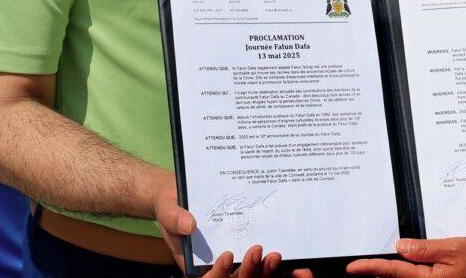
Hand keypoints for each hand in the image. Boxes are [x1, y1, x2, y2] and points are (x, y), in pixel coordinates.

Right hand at [152, 181, 294, 277]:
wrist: (182, 196)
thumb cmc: (172, 204)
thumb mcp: (167, 208)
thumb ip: (174, 217)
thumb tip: (188, 224)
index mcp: (195, 264)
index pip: (209, 277)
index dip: (219, 272)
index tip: (227, 255)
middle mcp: (218, 268)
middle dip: (249, 271)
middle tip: (261, 252)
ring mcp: (236, 263)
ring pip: (253, 276)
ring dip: (266, 272)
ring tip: (276, 255)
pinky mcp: (251, 255)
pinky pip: (266, 267)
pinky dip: (281, 270)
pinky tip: (298, 266)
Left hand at [346, 238, 465, 277]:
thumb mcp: (454, 248)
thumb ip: (424, 249)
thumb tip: (400, 247)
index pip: (392, 272)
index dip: (370, 269)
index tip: (353, 268)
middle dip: (378, 274)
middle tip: (360, 269)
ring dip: (391, 276)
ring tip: (377, 269)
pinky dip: (403, 277)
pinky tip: (400, 270)